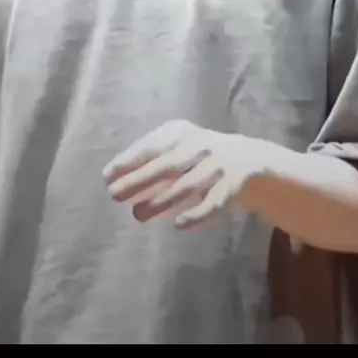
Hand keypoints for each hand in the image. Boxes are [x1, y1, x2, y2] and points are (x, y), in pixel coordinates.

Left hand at [103, 120, 265, 229]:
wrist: (249, 160)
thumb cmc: (198, 156)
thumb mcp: (177, 147)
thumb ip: (150, 159)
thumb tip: (113, 178)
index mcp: (182, 133)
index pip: (153, 145)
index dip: (129, 160)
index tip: (108, 176)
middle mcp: (201, 145)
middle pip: (167, 164)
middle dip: (140, 179)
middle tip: (115, 195)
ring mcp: (218, 165)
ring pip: (188, 185)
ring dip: (161, 200)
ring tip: (138, 214)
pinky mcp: (233, 186)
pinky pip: (214, 202)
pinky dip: (197, 214)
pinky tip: (179, 224)